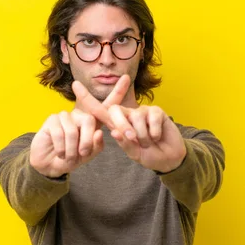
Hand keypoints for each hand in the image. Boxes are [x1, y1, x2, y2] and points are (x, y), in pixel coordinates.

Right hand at [29, 75, 131, 177]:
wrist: (51, 165)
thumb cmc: (72, 158)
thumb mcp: (88, 155)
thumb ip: (96, 146)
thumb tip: (98, 133)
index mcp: (92, 122)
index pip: (106, 105)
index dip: (117, 92)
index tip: (127, 77)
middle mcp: (79, 115)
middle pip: (89, 120)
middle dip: (86, 142)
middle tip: (82, 154)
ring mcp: (65, 115)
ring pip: (73, 131)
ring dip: (72, 150)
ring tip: (68, 157)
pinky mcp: (52, 119)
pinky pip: (60, 134)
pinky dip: (61, 149)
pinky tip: (59, 153)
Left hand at [72, 78, 186, 172]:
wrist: (169, 159)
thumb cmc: (149, 155)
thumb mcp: (134, 153)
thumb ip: (124, 143)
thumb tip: (115, 132)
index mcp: (118, 124)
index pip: (100, 111)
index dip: (87, 98)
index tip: (75, 85)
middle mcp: (128, 115)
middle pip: (116, 112)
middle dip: (123, 126)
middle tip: (132, 139)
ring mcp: (142, 111)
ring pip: (136, 117)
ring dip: (142, 135)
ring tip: (149, 141)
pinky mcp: (157, 111)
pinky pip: (151, 118)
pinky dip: (154, 132)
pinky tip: (157, 136)